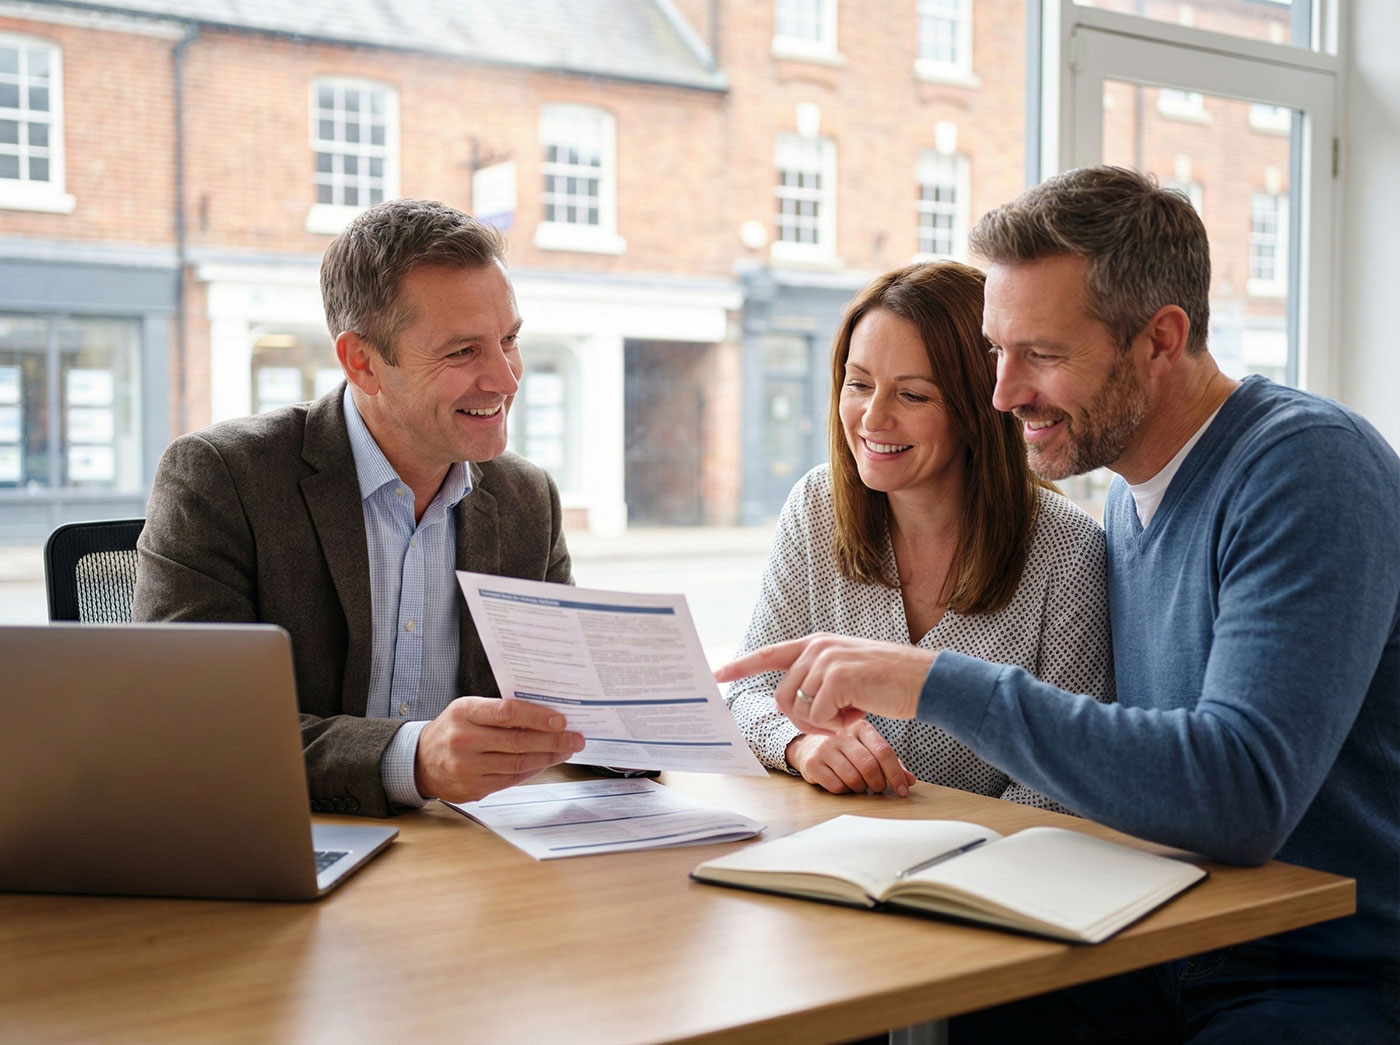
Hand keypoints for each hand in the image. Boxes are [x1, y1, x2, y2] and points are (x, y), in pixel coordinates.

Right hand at [414, 696, 584, 801]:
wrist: (420, 761)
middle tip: (574, 738)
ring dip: (548, 757)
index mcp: (464, 712)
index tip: (561, 720)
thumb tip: (544, 715)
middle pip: (517, 741)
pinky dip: (533, 770)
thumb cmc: (452, 729)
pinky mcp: (473, 788)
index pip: (507, 712)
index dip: (537, 716)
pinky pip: (511, 780)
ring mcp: (467, 767)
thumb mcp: (467, 709)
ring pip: (518, 763)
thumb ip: (499, 711)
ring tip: (565, 750)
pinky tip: (545, 762)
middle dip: (552, 740)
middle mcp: (464, 740)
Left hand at [715, 633, 933, 733]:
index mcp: (817, 644)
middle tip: (835, 722)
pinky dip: (836, 726)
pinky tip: (860, 713)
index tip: (715, 675)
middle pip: (781, 696)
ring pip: (798, 709)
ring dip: (823, 724)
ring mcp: (826, 661)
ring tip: (852, 713)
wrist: (926, 681)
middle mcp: (817, 648)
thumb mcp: (848, 671)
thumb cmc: (889, 682)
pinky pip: (818, 718)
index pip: (769, 654)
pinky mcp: (837, 679)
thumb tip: (793, 702)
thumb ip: (819, 678)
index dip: (740, 665)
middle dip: (803, 719)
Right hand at [786, 722, 916, 796]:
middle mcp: (842, 735)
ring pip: (853, 778)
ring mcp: (825, 747)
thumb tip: (909, 781)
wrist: (808, 745)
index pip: (884, 751)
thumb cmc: (845, 749)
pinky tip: (842, 783)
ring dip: (860, 788)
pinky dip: (844, 790)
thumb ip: (890, 763)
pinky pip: (836, 786)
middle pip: (869, 766)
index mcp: (861, 728)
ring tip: (859, 784)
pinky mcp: (812, 762)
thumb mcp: (868, 748)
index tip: (903, 790)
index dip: (896, 774)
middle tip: (878, 789)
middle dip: (878, 784)